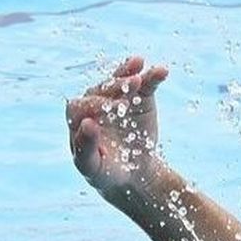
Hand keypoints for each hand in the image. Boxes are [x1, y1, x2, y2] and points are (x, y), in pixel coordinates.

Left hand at [65, 56, 168, 196]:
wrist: (133, 173)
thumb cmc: (105, 171)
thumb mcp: (92, 166)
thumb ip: (85, 147)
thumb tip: (87, 124)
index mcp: (77, 118)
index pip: (80, 105)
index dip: (93, 105)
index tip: (111, 110)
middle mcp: (95, 102)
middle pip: (101, 89)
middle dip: (115, 87)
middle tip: (131, 86)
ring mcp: (118, 96)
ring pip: (121, 79)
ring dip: (129, 73)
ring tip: (140, 67)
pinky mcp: (140, 95)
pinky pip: (146, 83)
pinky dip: (153, 76)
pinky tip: (162, 71)